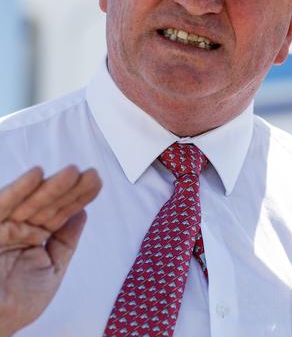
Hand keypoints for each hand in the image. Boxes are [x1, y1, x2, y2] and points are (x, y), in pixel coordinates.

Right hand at [0, 166, 101, 335]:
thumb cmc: (16, 305)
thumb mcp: (51, 270)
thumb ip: (65, 241)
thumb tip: (82, 213)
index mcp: (34, 236)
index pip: (60, 212)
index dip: (79, 197)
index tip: (96, 182)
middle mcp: (19, 228)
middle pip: (48, 203)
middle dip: (71, 188)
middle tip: (92, 174)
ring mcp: (4, 227)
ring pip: (30, 201)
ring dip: (52, 186)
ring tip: (73, 172)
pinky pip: (2, 206)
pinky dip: (17, 190)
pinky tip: (36, 175)